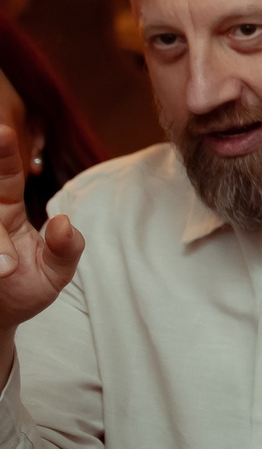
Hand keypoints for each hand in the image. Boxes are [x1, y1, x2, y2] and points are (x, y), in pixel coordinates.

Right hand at [0, 124, 81, 334]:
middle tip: (9, 240)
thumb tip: (65, 224)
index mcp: (7, 208)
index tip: (3, 131)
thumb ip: (68, 249)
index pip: (6, 175)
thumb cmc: (29, 286)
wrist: (0, 317)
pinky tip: (0, 268)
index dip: (3, 154)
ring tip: (6, 270)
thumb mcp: (58, 271)